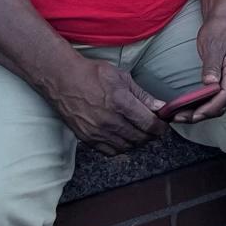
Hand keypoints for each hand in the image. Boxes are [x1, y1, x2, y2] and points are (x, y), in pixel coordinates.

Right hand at [51, 58, 166, 155]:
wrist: (63, 79)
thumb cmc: (92, 74)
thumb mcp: (122, 77)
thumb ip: (142, 95)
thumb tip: (160, 107)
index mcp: (121, 102)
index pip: (149, 124)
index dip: (160, 127)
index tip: (163, 125)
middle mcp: (110, 120)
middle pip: (140, 137)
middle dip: (151, 134)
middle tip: (154, 128)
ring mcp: (97, 131)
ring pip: (127, 146)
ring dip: (137, 141)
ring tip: (139, 132)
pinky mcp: (87, 138)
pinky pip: (110, 151)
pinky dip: (121, 147)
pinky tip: (123, 138)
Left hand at [180, 15, 225, 121]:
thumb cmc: (220, 31)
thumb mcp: (214, 44)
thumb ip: (212, 64)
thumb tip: (210, 83)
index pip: (225, 96)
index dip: (209, 108)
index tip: (193, 115)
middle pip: (222, 106)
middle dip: (200, 114)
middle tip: (178, 117)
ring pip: (219, 106)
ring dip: (200, 113)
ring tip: (178, 115)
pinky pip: (216, 100)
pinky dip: (202, 106)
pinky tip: (188, 108)